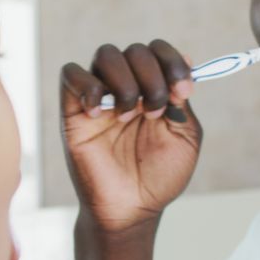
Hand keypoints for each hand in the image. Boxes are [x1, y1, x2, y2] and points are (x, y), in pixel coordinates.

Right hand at [60, 40, 201, 233]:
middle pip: (136, 50)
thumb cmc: (159, 177)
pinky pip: (71, 74)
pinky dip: (89, 87)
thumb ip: (183, 97)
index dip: (173, 62)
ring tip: (128, 117)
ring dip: (125, 82)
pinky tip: (100, 115)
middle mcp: (126, 86)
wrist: (132, 209)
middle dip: (153, 78)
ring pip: (107, 54)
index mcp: (153, 88)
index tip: (183, 92)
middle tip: (154, 113)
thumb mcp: (184, 135)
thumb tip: (187, 58)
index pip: (159, 50)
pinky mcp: (73, 109)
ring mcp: (99, 96)